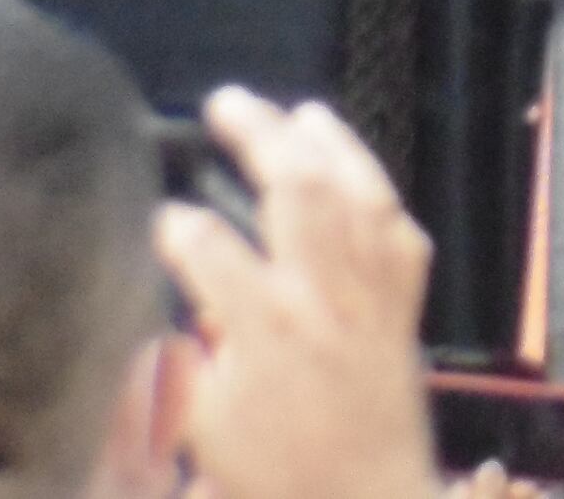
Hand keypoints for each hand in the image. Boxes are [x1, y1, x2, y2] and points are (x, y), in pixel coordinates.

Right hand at [155, 86, 439, 498]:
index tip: (158, 216)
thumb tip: (183, 310)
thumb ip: (180, 365)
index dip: (175, 227)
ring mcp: (373, 296)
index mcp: (263, 331)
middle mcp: (323, 299)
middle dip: (259, 134)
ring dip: (328, 144)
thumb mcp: (203, 431)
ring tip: (297, 112)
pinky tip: (359, 172)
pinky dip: (378, 191)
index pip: (207, 250)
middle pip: (295, 190)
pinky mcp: (405, 308)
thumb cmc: (278, 478)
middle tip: (227, 102)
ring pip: (357, 193)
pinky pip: (400, 231)